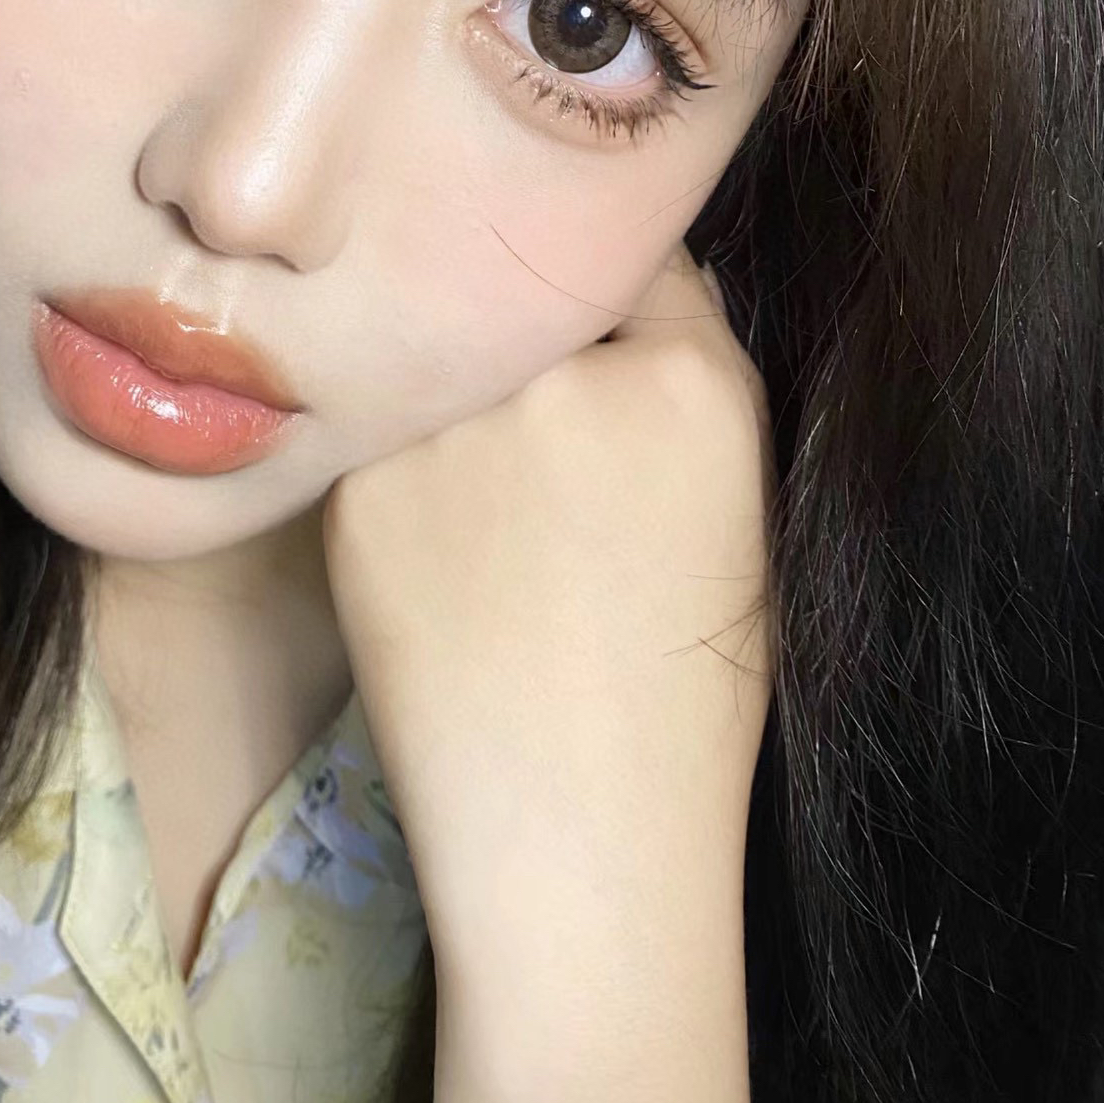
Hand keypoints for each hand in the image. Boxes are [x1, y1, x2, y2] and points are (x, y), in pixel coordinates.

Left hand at [322, 242, 773, 1102]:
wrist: (574, 833)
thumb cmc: (688, 692)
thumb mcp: (744, 513)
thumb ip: (693, 383)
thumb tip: (638, 298)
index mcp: (693, 380)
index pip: (642, 269)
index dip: (618, 311)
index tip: (599, 353)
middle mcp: (564, 376)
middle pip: (534, 312)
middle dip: (538, 356)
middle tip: (541, 463)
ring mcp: (450, 427)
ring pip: (452, 371)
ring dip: (466, 412)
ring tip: (490, 534)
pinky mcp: (360, 484)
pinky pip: (390, 439)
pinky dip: (409, 479)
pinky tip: (441, 568)